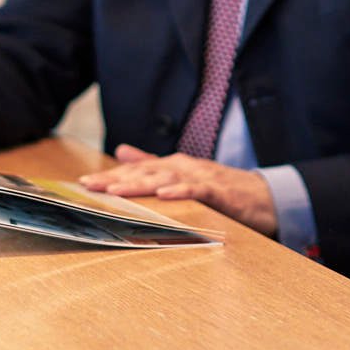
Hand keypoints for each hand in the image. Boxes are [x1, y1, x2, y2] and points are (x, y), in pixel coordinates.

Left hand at [79, 144, 276, 235]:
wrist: (267, 197)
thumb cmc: (223, 190)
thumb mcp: (184, 177)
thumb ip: (153, 164)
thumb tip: (122, 151)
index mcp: (174, 166)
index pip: (137, 170)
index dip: (111, 175)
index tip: (83, 183)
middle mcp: (185, 167)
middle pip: (146, 172)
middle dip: (116, 178)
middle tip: (89, 186)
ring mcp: (203, 177)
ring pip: (167, 179)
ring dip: (141, 184)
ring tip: (117, 189)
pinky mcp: (221, 192)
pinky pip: (199, 190)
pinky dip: (182, 191)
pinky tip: (165, 195)